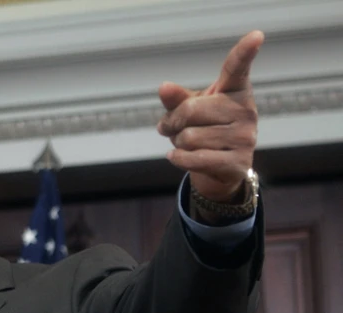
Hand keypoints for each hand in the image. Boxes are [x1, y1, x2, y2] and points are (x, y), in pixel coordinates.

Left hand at [157, 30, 263, 201]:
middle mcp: (246, 111)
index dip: (244, 52)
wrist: (219, 168)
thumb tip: (164, 87)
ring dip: (177, 143)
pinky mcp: (238, 162)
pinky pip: (194, 158)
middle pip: (190, 110)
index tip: (256, 36)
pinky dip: (178, 159)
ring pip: (188, 137)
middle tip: (173, 128)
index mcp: (235, 91)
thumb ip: (176, 99)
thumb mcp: (188, 110)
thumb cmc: (203, 129)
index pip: (237, 69)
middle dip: (173, 122)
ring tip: (188, 144)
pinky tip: (176, 157)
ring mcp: (246, 137)